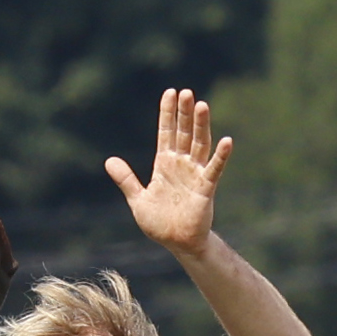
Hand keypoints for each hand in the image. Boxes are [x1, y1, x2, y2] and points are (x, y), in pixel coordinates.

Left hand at [105, 87, 231, 260]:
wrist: (177, 244)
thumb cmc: (159, 222)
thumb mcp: (137, 199)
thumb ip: (125, 179)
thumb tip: (110, 160)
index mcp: (164, 165)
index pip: (166, 133)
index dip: (167, 114)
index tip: (170, 92)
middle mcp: (181, 165)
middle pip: (183, 133)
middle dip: (184, 113)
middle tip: (186, 92)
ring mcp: (194, 174)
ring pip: (199, 144)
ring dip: (200, 126)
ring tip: (201, 105)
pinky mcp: (205, 188)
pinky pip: (214, 169)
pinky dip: (220, 156)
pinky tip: (226, 141)